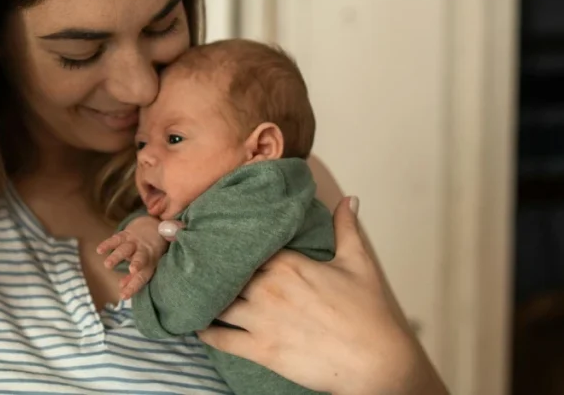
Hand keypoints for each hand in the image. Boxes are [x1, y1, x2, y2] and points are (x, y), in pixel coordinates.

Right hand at [97, 216, 168, 299]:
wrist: (153, 227)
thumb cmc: (148, 253)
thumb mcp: (145, 266)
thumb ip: (134, 278)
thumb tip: (122, 288)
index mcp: (150, 264)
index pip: (143, 277)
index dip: (134, 286)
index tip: (123, 296)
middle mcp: (144, 252)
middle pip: (141, 258)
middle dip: (137, 263)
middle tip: (132, 270)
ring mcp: (135, 242)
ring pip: (126, 249)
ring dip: (117, 256)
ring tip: (107, 264)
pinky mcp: (126, 234)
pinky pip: (116, 239)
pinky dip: (108, 244)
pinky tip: (99, 250)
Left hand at [197, 197, 446, 394]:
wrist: (377, 362)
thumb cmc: (369, 314)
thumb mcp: (359, 264)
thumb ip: (346, 228)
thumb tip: (349, 199)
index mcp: (287, 263)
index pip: (244, 244)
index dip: (225, 241)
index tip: (205, 233)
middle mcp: (267, 288)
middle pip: (224, 271)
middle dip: (207, 266)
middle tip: (186, 259)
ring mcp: (261, 319)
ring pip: (216, 302)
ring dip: (202, 297)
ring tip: (189, 291)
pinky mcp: (260, 349)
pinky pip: (219, 338)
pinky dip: (203, 332)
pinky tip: (195, 325)